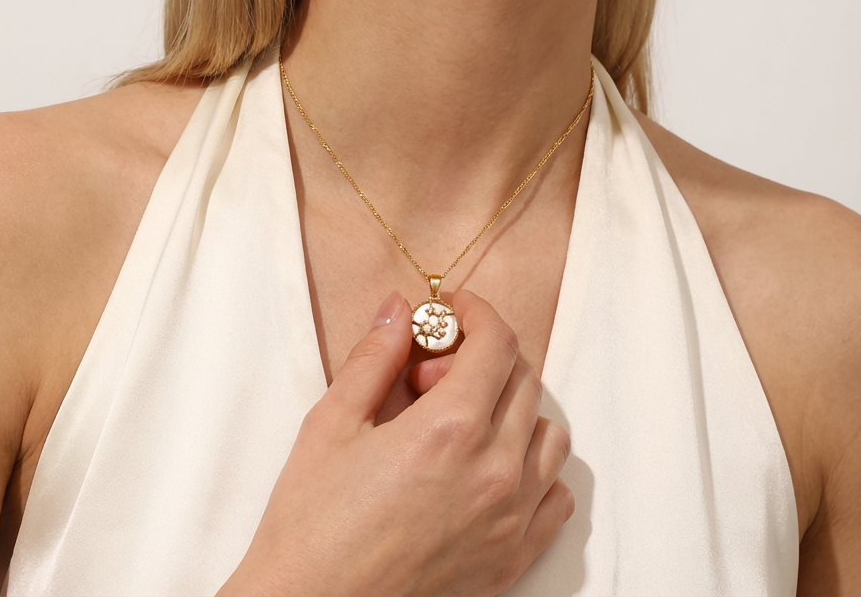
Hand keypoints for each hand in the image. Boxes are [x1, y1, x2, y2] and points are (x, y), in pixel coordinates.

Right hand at [219, 289, 572, 596]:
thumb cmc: (312, 521)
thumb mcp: (332, 422)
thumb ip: (375, 356)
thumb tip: (400, 309)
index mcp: (449, 430)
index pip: (497, 343)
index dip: (477, 313)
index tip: (453, 311)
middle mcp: (493, 471)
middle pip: (523, 379)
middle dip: (482, 357)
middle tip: (431, 373)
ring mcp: (510, 519)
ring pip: (546, 432)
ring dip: (511, 409)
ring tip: (459, 421)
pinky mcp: (512, 558)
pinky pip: (555, 494)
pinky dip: (532, 467)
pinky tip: (485, 467)